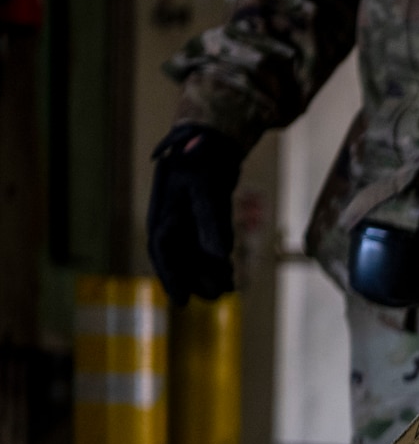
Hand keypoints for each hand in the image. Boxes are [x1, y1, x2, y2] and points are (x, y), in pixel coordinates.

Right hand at [147, 124, 243, 304]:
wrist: (211, 142)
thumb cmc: (203, 160)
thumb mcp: (206, 188)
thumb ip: (211, 221)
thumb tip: (220, 255)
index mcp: (164, 214)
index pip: (163, 251)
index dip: (171, 277)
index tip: (181, 301)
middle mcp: (172, 221)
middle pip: (180, 259)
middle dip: (196, 280)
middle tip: (217, 296)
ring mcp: (186, 221)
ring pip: (194, 256)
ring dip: (208, 274)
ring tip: (227, 289)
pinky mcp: (202, 220)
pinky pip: (206, 247)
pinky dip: (217, 262)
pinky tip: (230, 275)